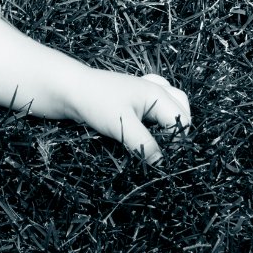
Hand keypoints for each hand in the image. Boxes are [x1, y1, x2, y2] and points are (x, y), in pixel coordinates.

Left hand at [68, 71, 190, 162]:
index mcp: (157, 94)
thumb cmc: (95, 102)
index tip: (165, 159)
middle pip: (183, 110)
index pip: (181, 122)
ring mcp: (146, 92)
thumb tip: (162, 163)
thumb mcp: (121, 125)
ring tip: (163, 139)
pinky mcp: (135, 98)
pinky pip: (159, 104)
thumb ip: (144, 143)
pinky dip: (160, 114)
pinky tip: (151, 125)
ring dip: (172, 121)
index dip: (177, 142)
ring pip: (173, 104)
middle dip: (179, 131)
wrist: (69, 89)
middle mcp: (156, 90)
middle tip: (166, 150)